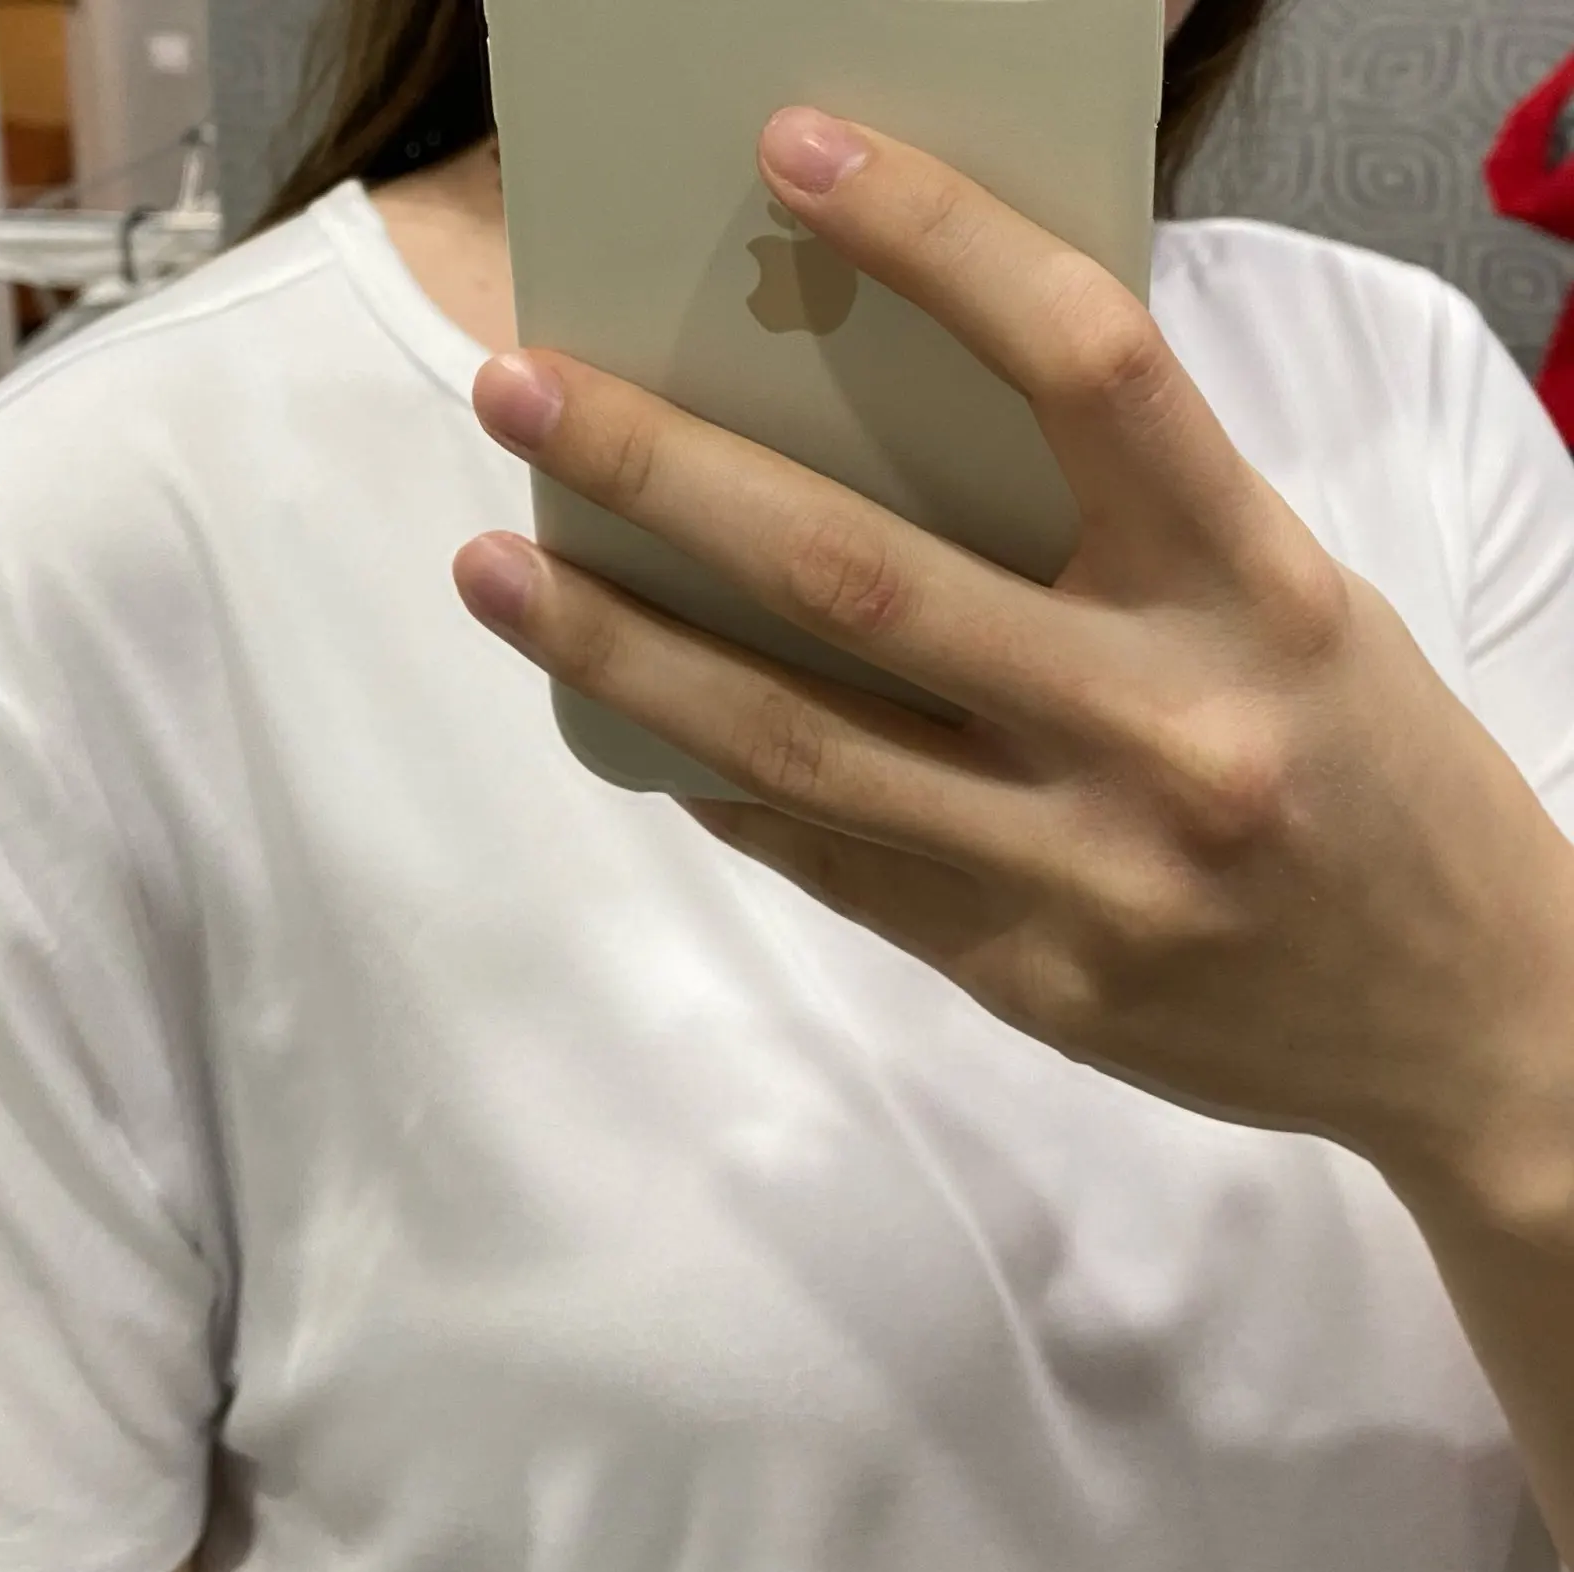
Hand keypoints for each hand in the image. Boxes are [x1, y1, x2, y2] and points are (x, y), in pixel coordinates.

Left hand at [455, 109, 1573, 1209]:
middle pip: (867, 576)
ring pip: (802, 745)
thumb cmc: (1380, 780)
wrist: (1479, 1021)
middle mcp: (1167, 726)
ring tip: (494, 572)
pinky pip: (835, 863)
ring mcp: (1085, 869)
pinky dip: (719, 784)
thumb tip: (893, 449)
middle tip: (522, 392)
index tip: (794, 153)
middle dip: (667, 472)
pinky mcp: (1028, 975)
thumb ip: (1126, 534)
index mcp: (1259, 589)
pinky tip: (626, 726)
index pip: (1091, 367)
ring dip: (624, 651)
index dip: (938, 239)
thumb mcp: (1295, 612)